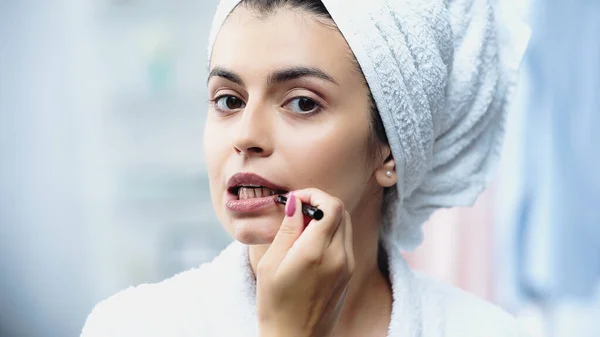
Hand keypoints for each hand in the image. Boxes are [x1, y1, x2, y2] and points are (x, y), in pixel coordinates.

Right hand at [256, 188, 354, 336]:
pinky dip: (331, 233)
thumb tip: (296, 202)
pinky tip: (310, 244)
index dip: (314, 194)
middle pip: (342, 211)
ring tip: (301, 229)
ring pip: (345, 224)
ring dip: (327, 217)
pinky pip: (345, 241)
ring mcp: (347, 265)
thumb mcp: (271, 264)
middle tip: (297, 212)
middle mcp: (339, 256)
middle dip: (320, 203)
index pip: (332, 205)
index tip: (295, 200)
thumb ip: (287, 229)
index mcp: (317, 252)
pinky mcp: (349, 273)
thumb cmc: (275, 305)